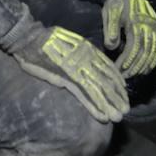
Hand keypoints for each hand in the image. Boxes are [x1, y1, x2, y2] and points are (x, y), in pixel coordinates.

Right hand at [5, 27, 128, 122]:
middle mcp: (86, 59)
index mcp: (88, 51)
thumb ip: (81, 53)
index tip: (124, 93)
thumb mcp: (70, 42)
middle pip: (107, 81)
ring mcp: (77, 69)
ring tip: (117, 117)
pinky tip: (102, 116)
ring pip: (99, 90)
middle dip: (116, 97)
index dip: (117, 82)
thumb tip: (90, 64)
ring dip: (109, 105)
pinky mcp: (66, 78)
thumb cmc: (46, 41)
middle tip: (125, 111)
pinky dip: (94, 106)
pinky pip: (84, 94)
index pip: (108, 69)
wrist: (30, 38)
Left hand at [96, 0, 155, 77]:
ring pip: (153, 52)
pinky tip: (146, 69)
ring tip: (134, 75)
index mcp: (137, 22)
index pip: (133, 47)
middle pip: (144, 52)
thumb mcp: (109, 13)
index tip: (118, 70)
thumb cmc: (115, 3)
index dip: (127, 60)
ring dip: (144, 66)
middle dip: (135, 66)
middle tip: (124, 77)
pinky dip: (153, 60)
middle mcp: (149, 26)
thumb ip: (111, 29)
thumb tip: (112, 47)